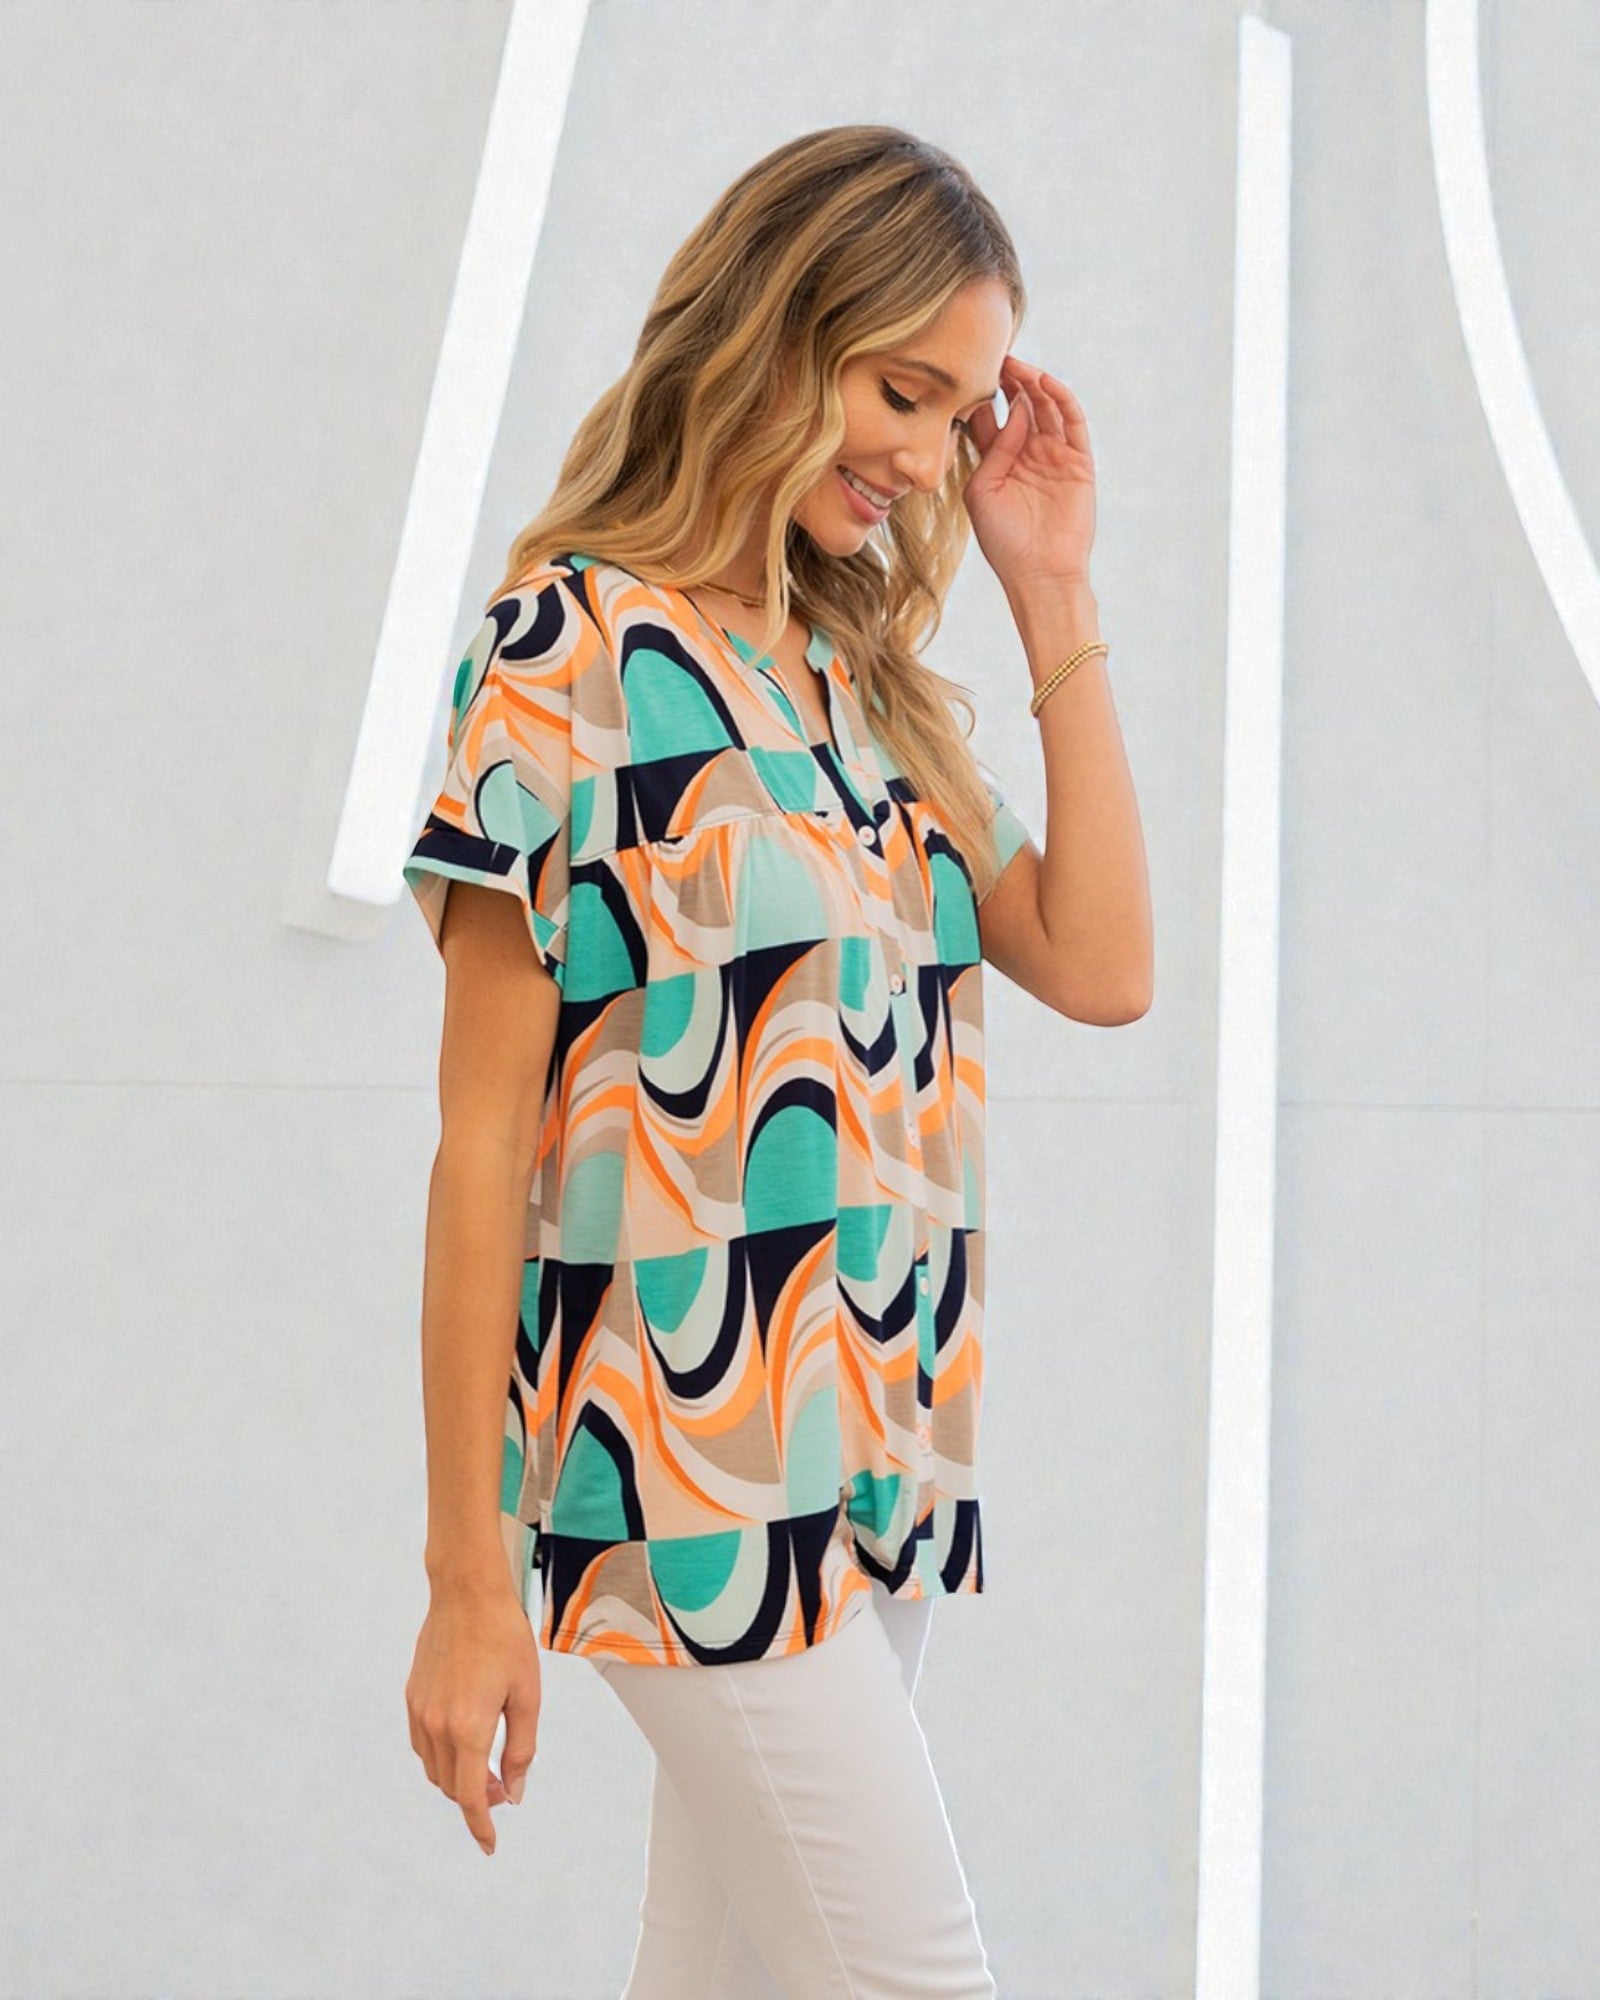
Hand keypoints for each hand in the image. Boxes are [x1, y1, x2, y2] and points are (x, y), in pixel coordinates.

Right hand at [406, 1580, 540, 1855]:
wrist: (466, 1595)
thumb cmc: (505, 1639)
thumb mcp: (526, 1694)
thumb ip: (521, 1748)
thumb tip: (513, 1792)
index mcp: (468, 1728)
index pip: (470, 1797)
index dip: (481, 1826)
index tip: (490, 1846)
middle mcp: (436, 1726)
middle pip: (451, 1787)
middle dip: (476, 1798)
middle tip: (505, 1786)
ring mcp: (419, 1712)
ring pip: (434, 1769)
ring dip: (458, 1778)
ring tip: (488, 1764)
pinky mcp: (411, 1698)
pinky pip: (423, 1745)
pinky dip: (443, 1756)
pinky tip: (466, 1739)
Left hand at [962, 353, 1096, 591]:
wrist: (1038, 574)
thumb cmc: (1003, 540)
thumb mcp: (981, 491)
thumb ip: (992, 448)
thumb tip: (1012, 408)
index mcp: (1000, 461)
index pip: (992, 417)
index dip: (983, 394)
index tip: (968, 370)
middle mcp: (1029, 453)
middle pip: (1021, 404)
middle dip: (1008, 380)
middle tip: (994, 356)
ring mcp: (1055, 455)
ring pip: (1046, 407)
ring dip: (1032, 383)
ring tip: (1015, 364)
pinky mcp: (1079, 461)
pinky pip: (1072, 421)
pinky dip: (1060, 399)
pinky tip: (1043, 382)